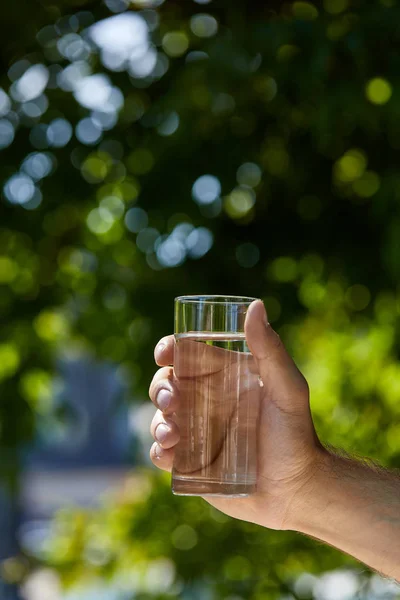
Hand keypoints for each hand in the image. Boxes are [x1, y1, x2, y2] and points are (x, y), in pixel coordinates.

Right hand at [149, 300, 324, 529]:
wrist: (298, 488)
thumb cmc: (296, 432)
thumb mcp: (287, 387)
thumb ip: (270, 349)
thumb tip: (256, 306)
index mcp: (222, 376)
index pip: (186, 354)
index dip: (169, 349)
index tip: (165, 353)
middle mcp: (204, 400)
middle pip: (166, 385)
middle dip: (160, 389)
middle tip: (172, 402)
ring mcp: (195, 431)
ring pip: (160, 418)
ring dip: (157, 422)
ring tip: (172, 435)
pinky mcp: (190, 462)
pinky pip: (163, 453)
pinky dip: (159, 451)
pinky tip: (170, 455)